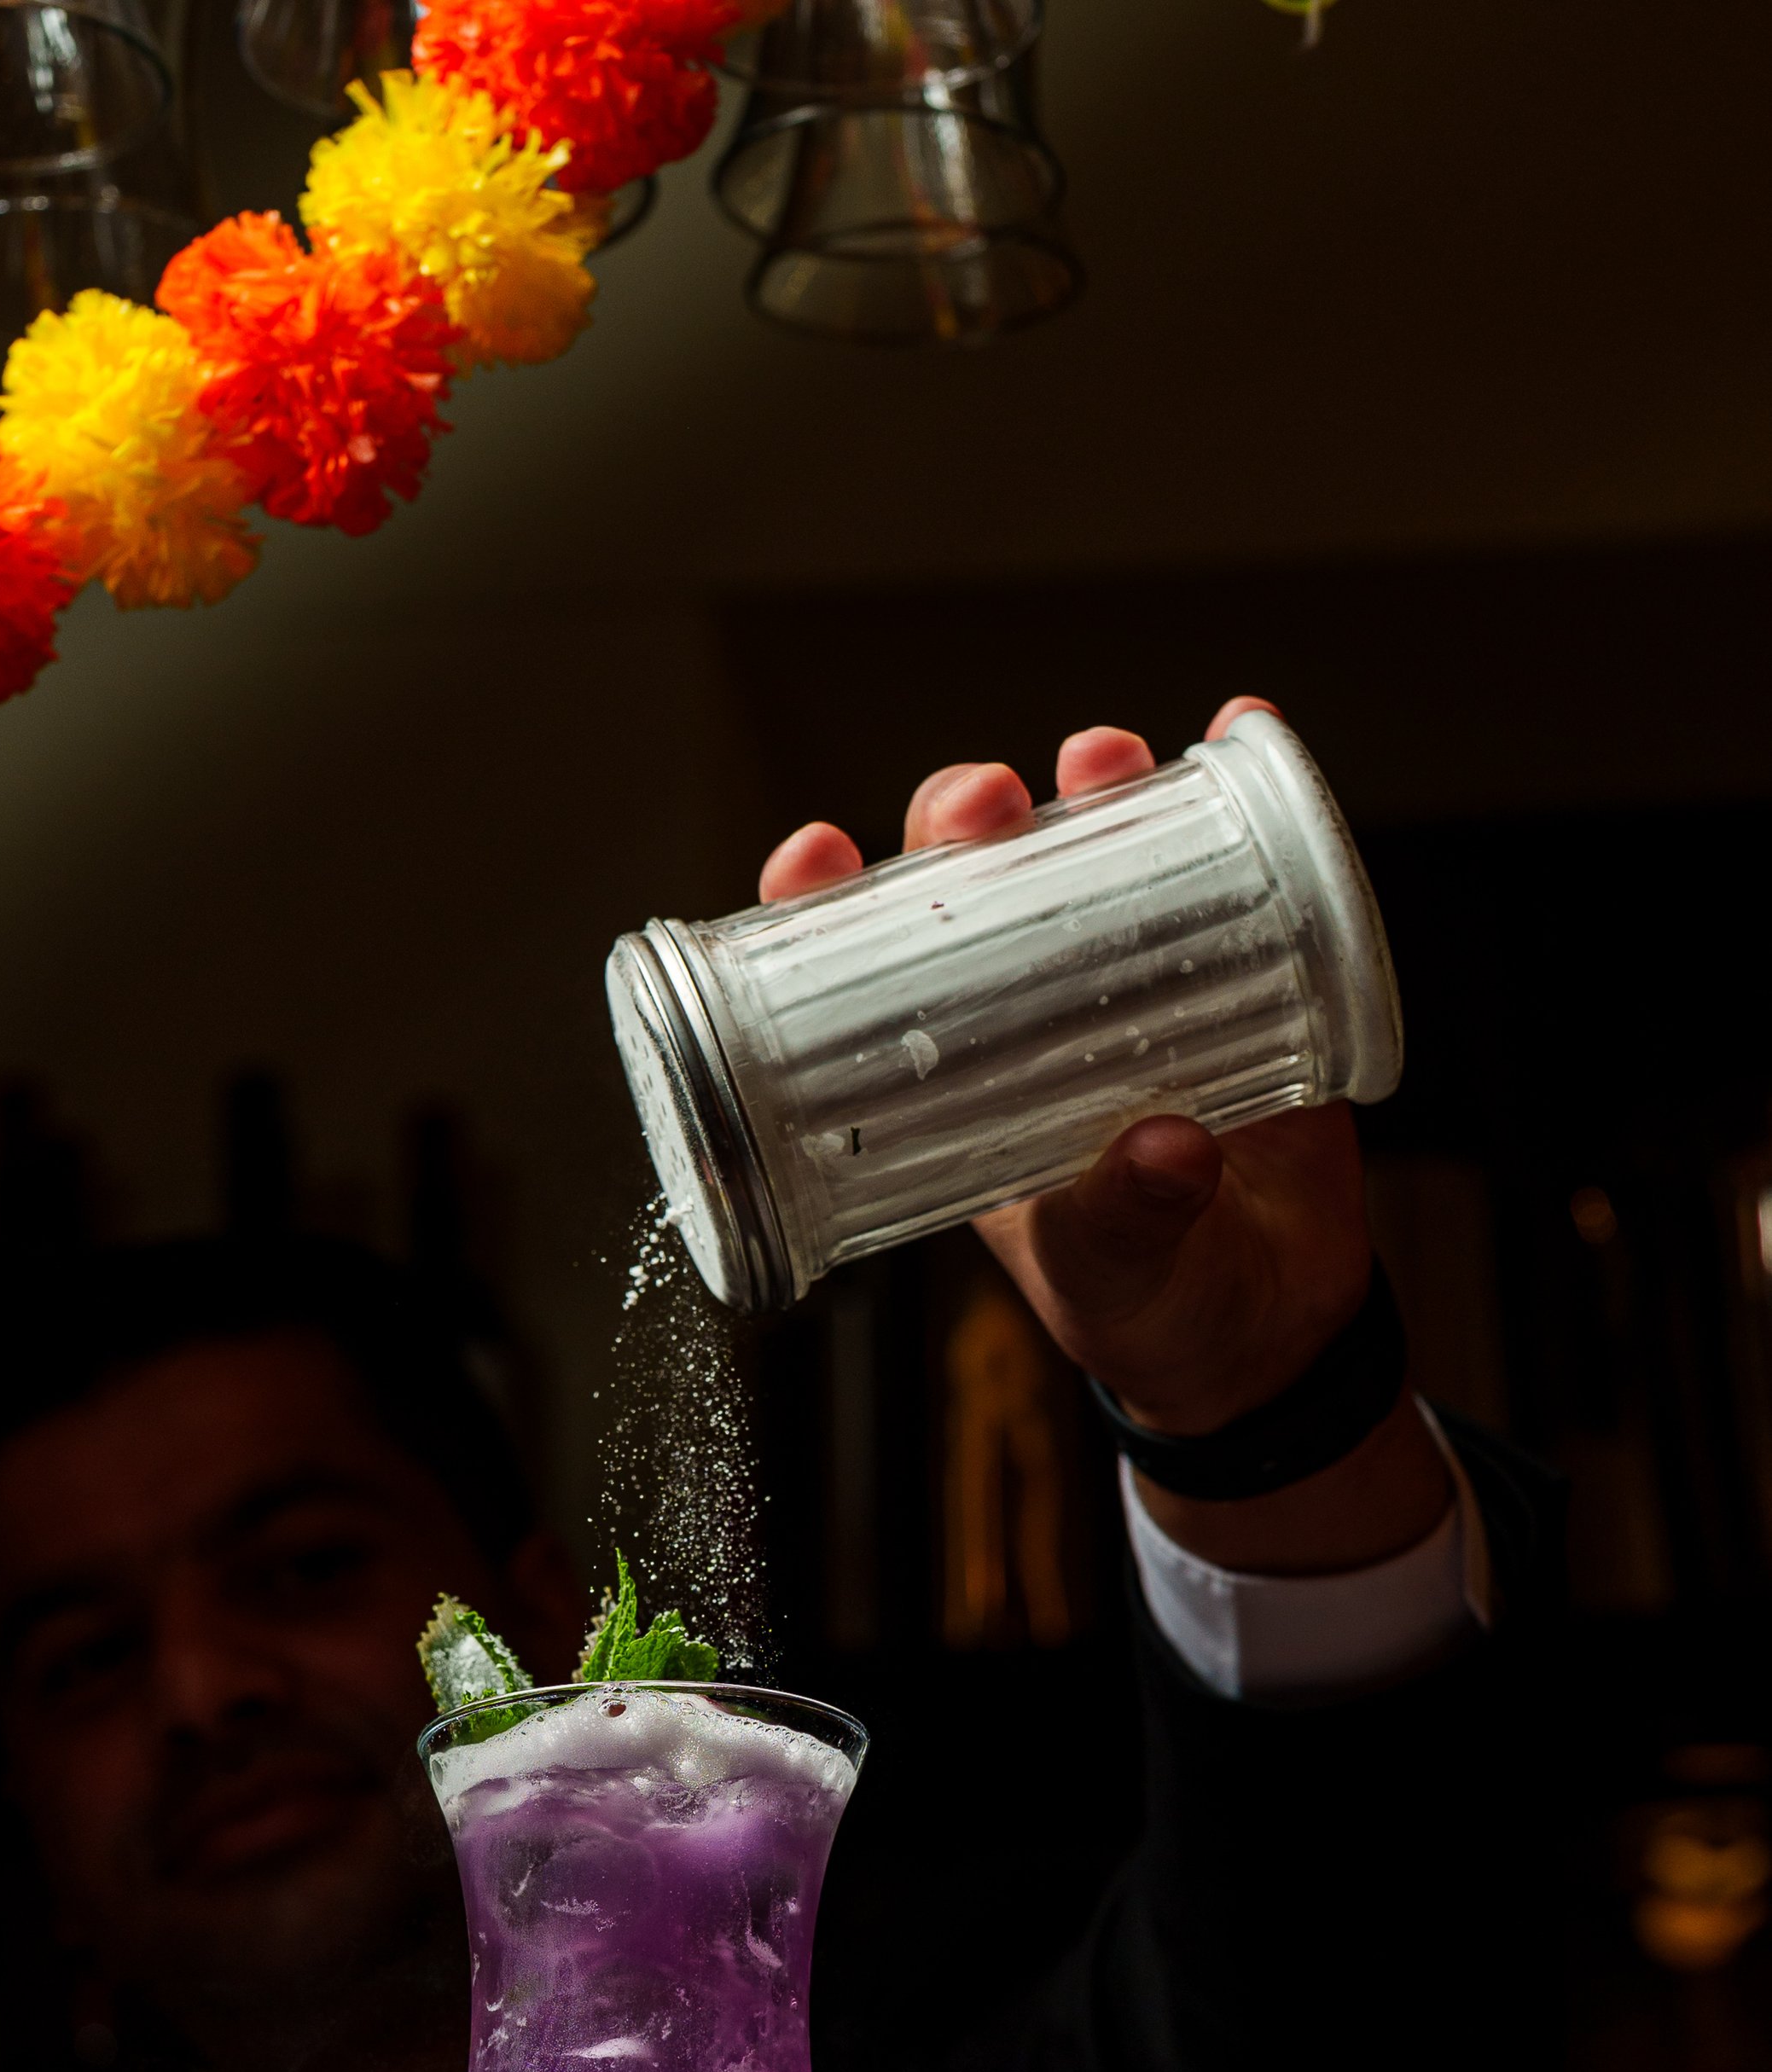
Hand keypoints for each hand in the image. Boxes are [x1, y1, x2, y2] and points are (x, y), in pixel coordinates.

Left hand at [759, 702, 1453, 1573]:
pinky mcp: (1236, 970)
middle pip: (970, 880)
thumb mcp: (1113, 1276)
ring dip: (1085, 785)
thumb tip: (1168, 1149)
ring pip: (1087, 850)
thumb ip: (1127, 1219)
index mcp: (952, 1084)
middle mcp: (1027, 1015)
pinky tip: (1237, 728)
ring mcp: (1130, 980)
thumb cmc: (1149, 1306)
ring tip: (1098, 759)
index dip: (824, 905)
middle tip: (984, 807)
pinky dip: (1231, 790)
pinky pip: (1229, 864)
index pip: (860, 972)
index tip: (816, 855)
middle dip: (962, 819)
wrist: (1273, 1323)